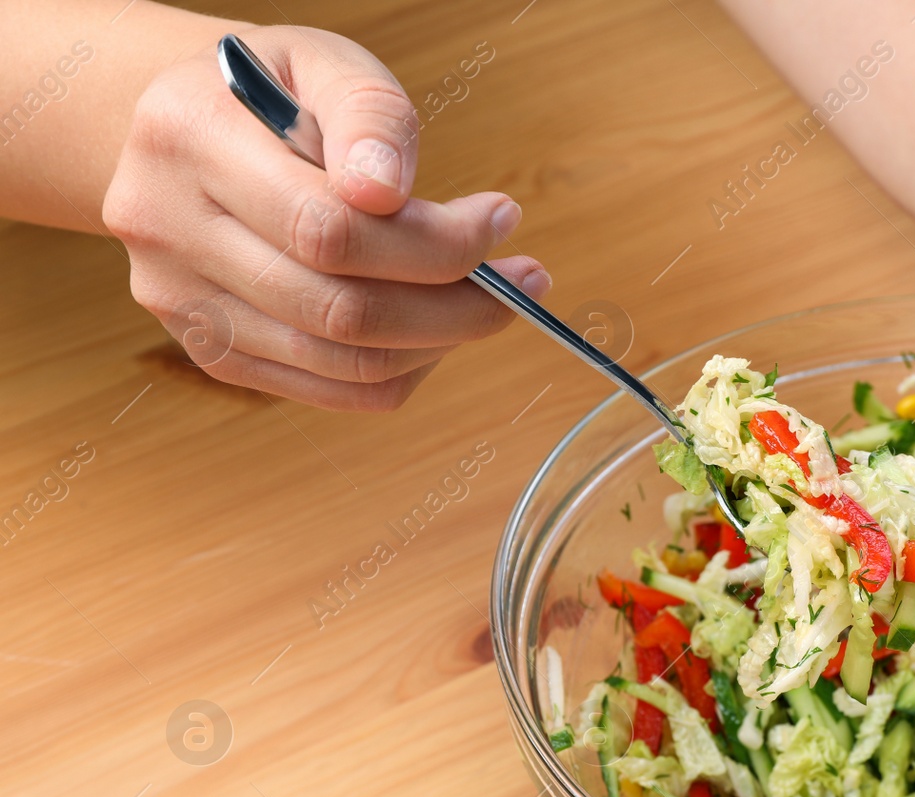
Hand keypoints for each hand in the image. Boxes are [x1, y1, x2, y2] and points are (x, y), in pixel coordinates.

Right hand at [102, 25, 547, 410]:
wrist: (189, 131)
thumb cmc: (274, 96)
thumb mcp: (324, 64)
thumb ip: (368, 114)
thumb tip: (390, 193)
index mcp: (189, 139)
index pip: (329, 228)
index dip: (435, 242)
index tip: (501, 220)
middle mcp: (166, 229)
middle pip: (338, 309)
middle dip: (455, 304)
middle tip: (523, 281)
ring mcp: (180, 302)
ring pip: (339, 361)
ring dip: (439, 342)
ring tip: (488, 302)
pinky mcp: (209, 351)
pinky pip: (328, 390)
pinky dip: (401, 370)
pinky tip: (435, 330)